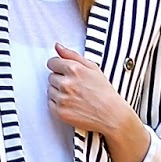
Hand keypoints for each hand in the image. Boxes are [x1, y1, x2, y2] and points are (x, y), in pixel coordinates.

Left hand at [47, 42, 150, 161]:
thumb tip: (57, 46)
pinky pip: (50, 103)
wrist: (111, 115)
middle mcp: (66, 83)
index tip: (65, 72)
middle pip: (51, 77)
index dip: (59, 67)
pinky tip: (71, 104)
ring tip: (74, 96)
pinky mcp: (59, 112)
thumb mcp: (92, 68)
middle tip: (74, 87)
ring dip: (58, 92)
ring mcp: (62, 98)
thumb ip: (72, 55)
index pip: (52, 63)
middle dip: (60, 80)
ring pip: (50, 90)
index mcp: (73, 69)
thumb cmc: (104, 92)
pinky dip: (58, 104)